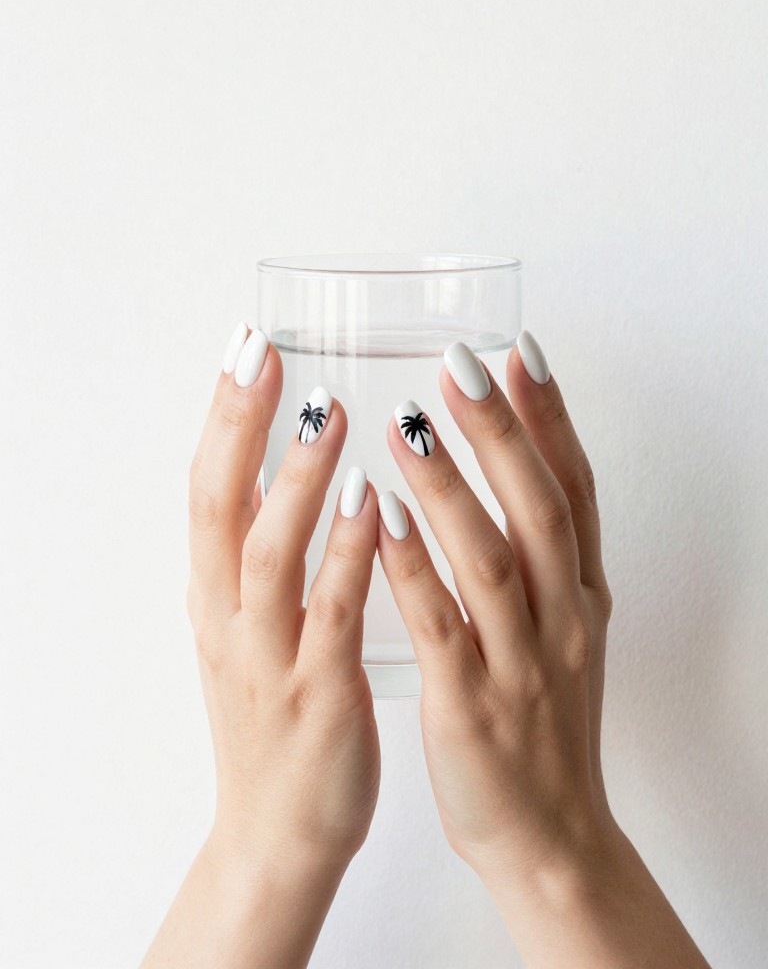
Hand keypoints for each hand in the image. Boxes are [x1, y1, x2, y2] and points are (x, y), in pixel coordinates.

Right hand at [142, 323, 379, 968]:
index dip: (224, 416)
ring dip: (297, 482)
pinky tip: (376, 506)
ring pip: (269, 556)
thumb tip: (281, 473)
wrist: (279, 832)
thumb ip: (260, 557)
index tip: (248, 346)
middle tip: (265, 354)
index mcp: (217, 596)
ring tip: (329, 412)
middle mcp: (229, 618)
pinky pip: (332, 617)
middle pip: (218, 507)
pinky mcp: (316, 696)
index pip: (207, 488)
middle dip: (239, 426)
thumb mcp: (250, 630)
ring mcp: (269, 657)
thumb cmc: (277, 717)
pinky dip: (349, 558)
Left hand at [377, 332, 708, 968]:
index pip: (573, 489)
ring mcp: (521, 664)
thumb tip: (518, 467)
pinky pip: (441, 628)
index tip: (517, 352)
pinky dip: (413, 570)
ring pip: (490, 560)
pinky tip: (381, 518)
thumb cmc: (545, 722)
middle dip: (502, 431)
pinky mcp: (473, 707)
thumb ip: (545, 557)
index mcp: (581, 596)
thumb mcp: (564, 631)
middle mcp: (562, 620)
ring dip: (450, 487)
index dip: (549, 418)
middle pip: (539, 508)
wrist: (550, 835)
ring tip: (405, 422)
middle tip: (461, 363)